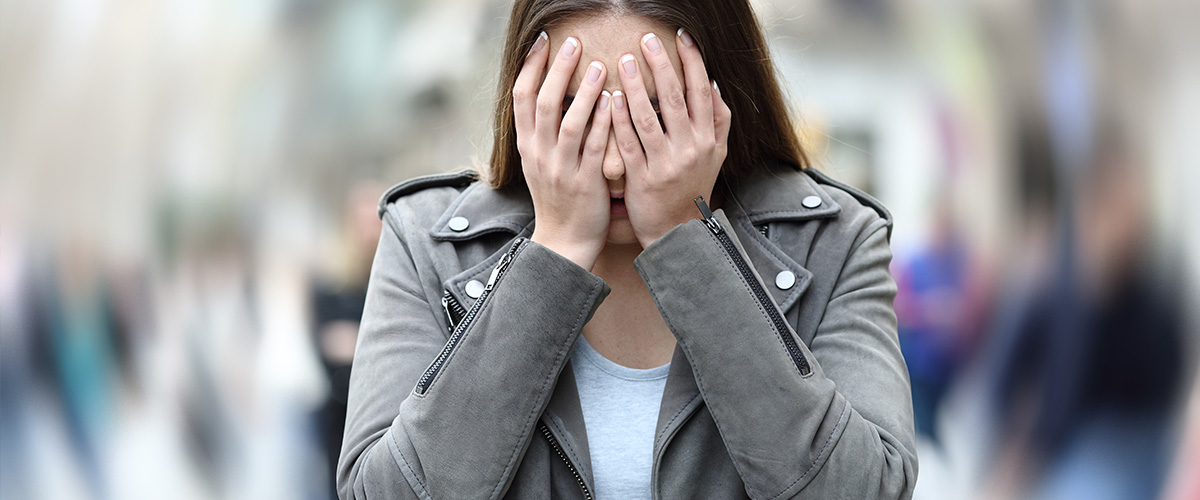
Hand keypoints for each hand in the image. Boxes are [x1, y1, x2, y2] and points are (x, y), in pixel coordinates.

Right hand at [514, 32, 613, 269]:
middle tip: (572, 41)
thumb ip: (543, 131)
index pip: (520, 97)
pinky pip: (593, 147)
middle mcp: (539, 154)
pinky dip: (602, 122)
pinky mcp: (585, 182)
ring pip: (569, 122)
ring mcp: (561, 168)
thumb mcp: (540, 163)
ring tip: (598, 64)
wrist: (564, 241)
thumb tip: (550, 94)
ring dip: (583, 91)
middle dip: (557, 69)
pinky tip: (611, 101)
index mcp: (527, 146)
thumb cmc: (558, 198)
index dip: (530, 66)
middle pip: (543, 102)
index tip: (543, 41)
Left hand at [611, 29, 730, 247]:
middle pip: (675, 99)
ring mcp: (665, 164)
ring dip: (636, 87)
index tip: (682, 36)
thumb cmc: (694, 187)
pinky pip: (628, 144)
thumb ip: (718, 120)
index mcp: (707, 140)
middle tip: (646, 39)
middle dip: (661, 65)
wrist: (678, 232)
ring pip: (649, 118)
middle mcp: (689, 149)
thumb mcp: (716, 155)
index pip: (701, 92)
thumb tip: (714, 84)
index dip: (693, 62)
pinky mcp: (641, 179)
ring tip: (624, 61)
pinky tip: (611, 98)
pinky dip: (619, 120)